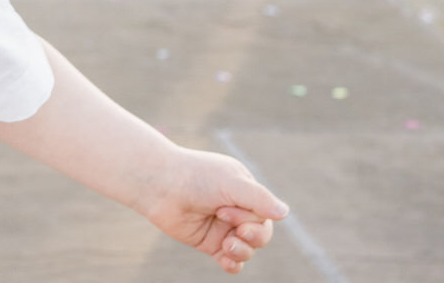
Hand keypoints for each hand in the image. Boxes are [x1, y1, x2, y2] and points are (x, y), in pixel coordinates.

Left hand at [137, 148, 286, 273]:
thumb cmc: (196, 178)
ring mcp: (223, 227)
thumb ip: (258, 199)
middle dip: (252, 236)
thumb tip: (285, 213)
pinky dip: (233, 264)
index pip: (265, 214)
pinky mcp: (210, 243)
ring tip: (226, 244)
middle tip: (231, 227)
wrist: (159, 186)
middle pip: (261, 234)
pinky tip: (227, 261)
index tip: (225, 209)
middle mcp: (236, 209)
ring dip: (242, 250)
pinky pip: (231, 261)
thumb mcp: (231, 183)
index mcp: (244, 190)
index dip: (251, 219)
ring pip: (247, 249)